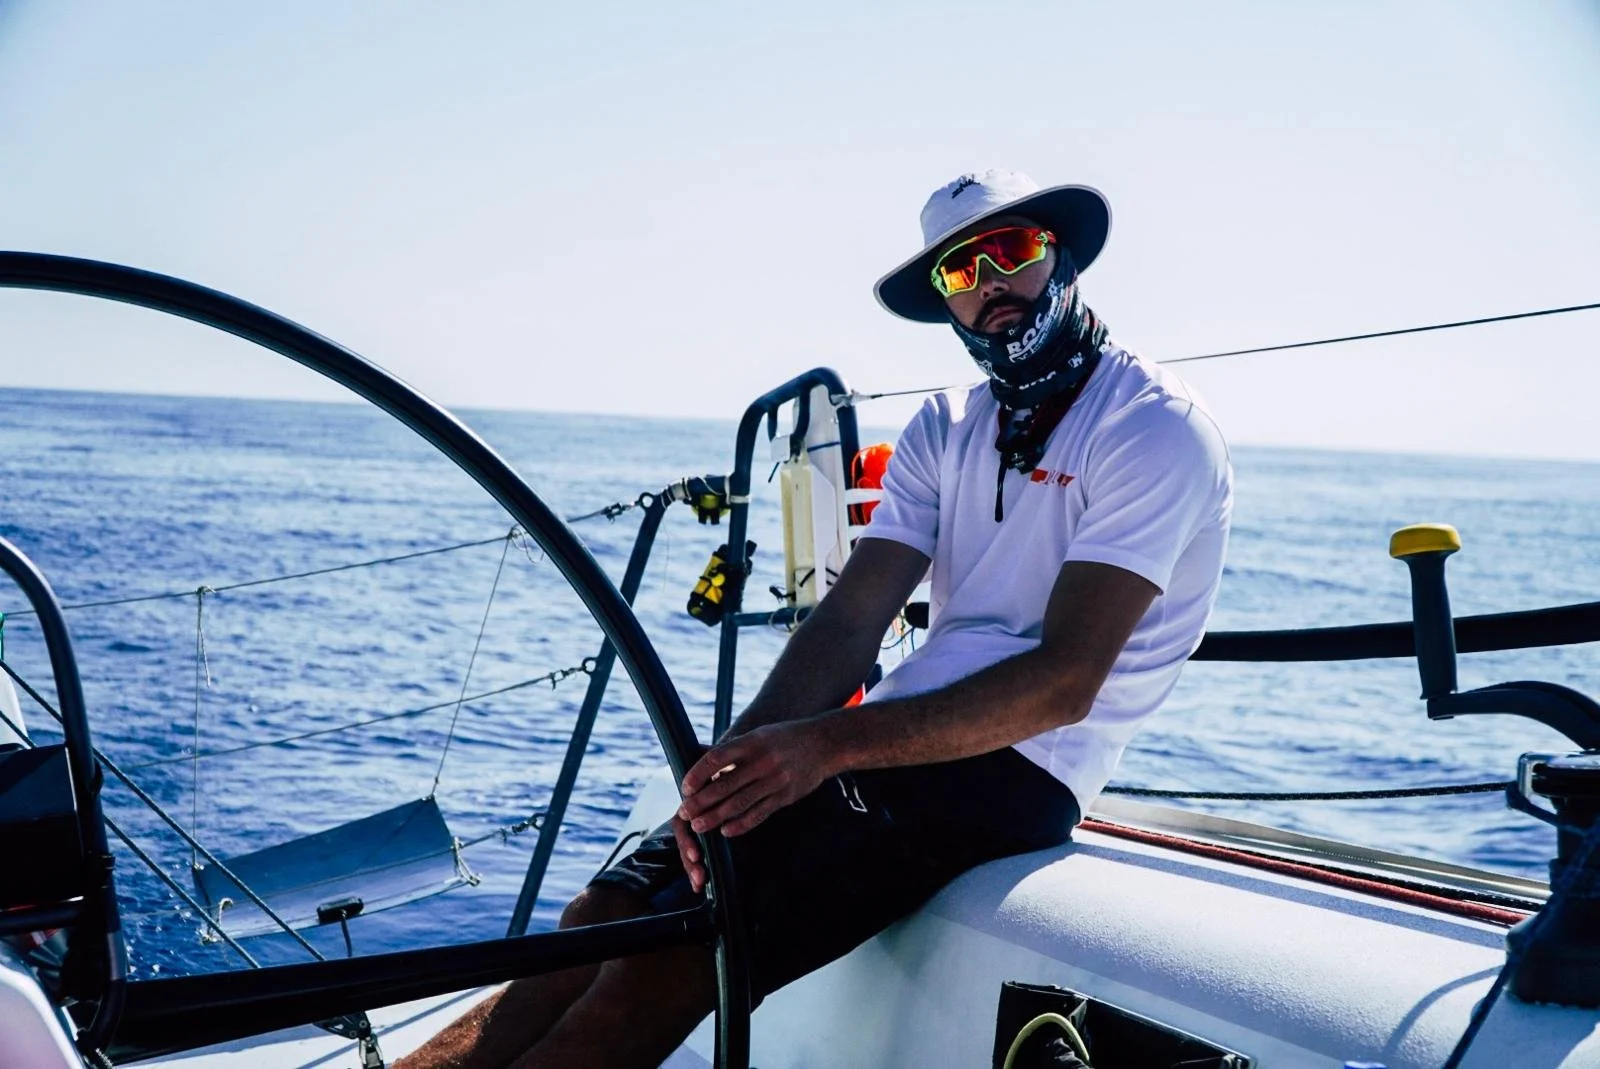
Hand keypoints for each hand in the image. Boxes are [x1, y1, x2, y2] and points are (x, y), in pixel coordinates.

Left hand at [676, 721, 835, 868]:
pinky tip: (726, 832)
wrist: (824, 744)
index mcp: (752, 742)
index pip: (717, 758)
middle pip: (725, 785)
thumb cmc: (784, 738)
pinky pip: (760, 813)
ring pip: (740, 803)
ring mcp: (776, 780)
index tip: (685, 787)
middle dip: (701, 801)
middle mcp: (763, 761)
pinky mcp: (786, 796)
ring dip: (715, 817)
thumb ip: (731, 749)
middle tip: (684, 812)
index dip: (698, 774)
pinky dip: (741, 824)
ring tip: (698, 826)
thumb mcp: (758, 735)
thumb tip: (697, 754)